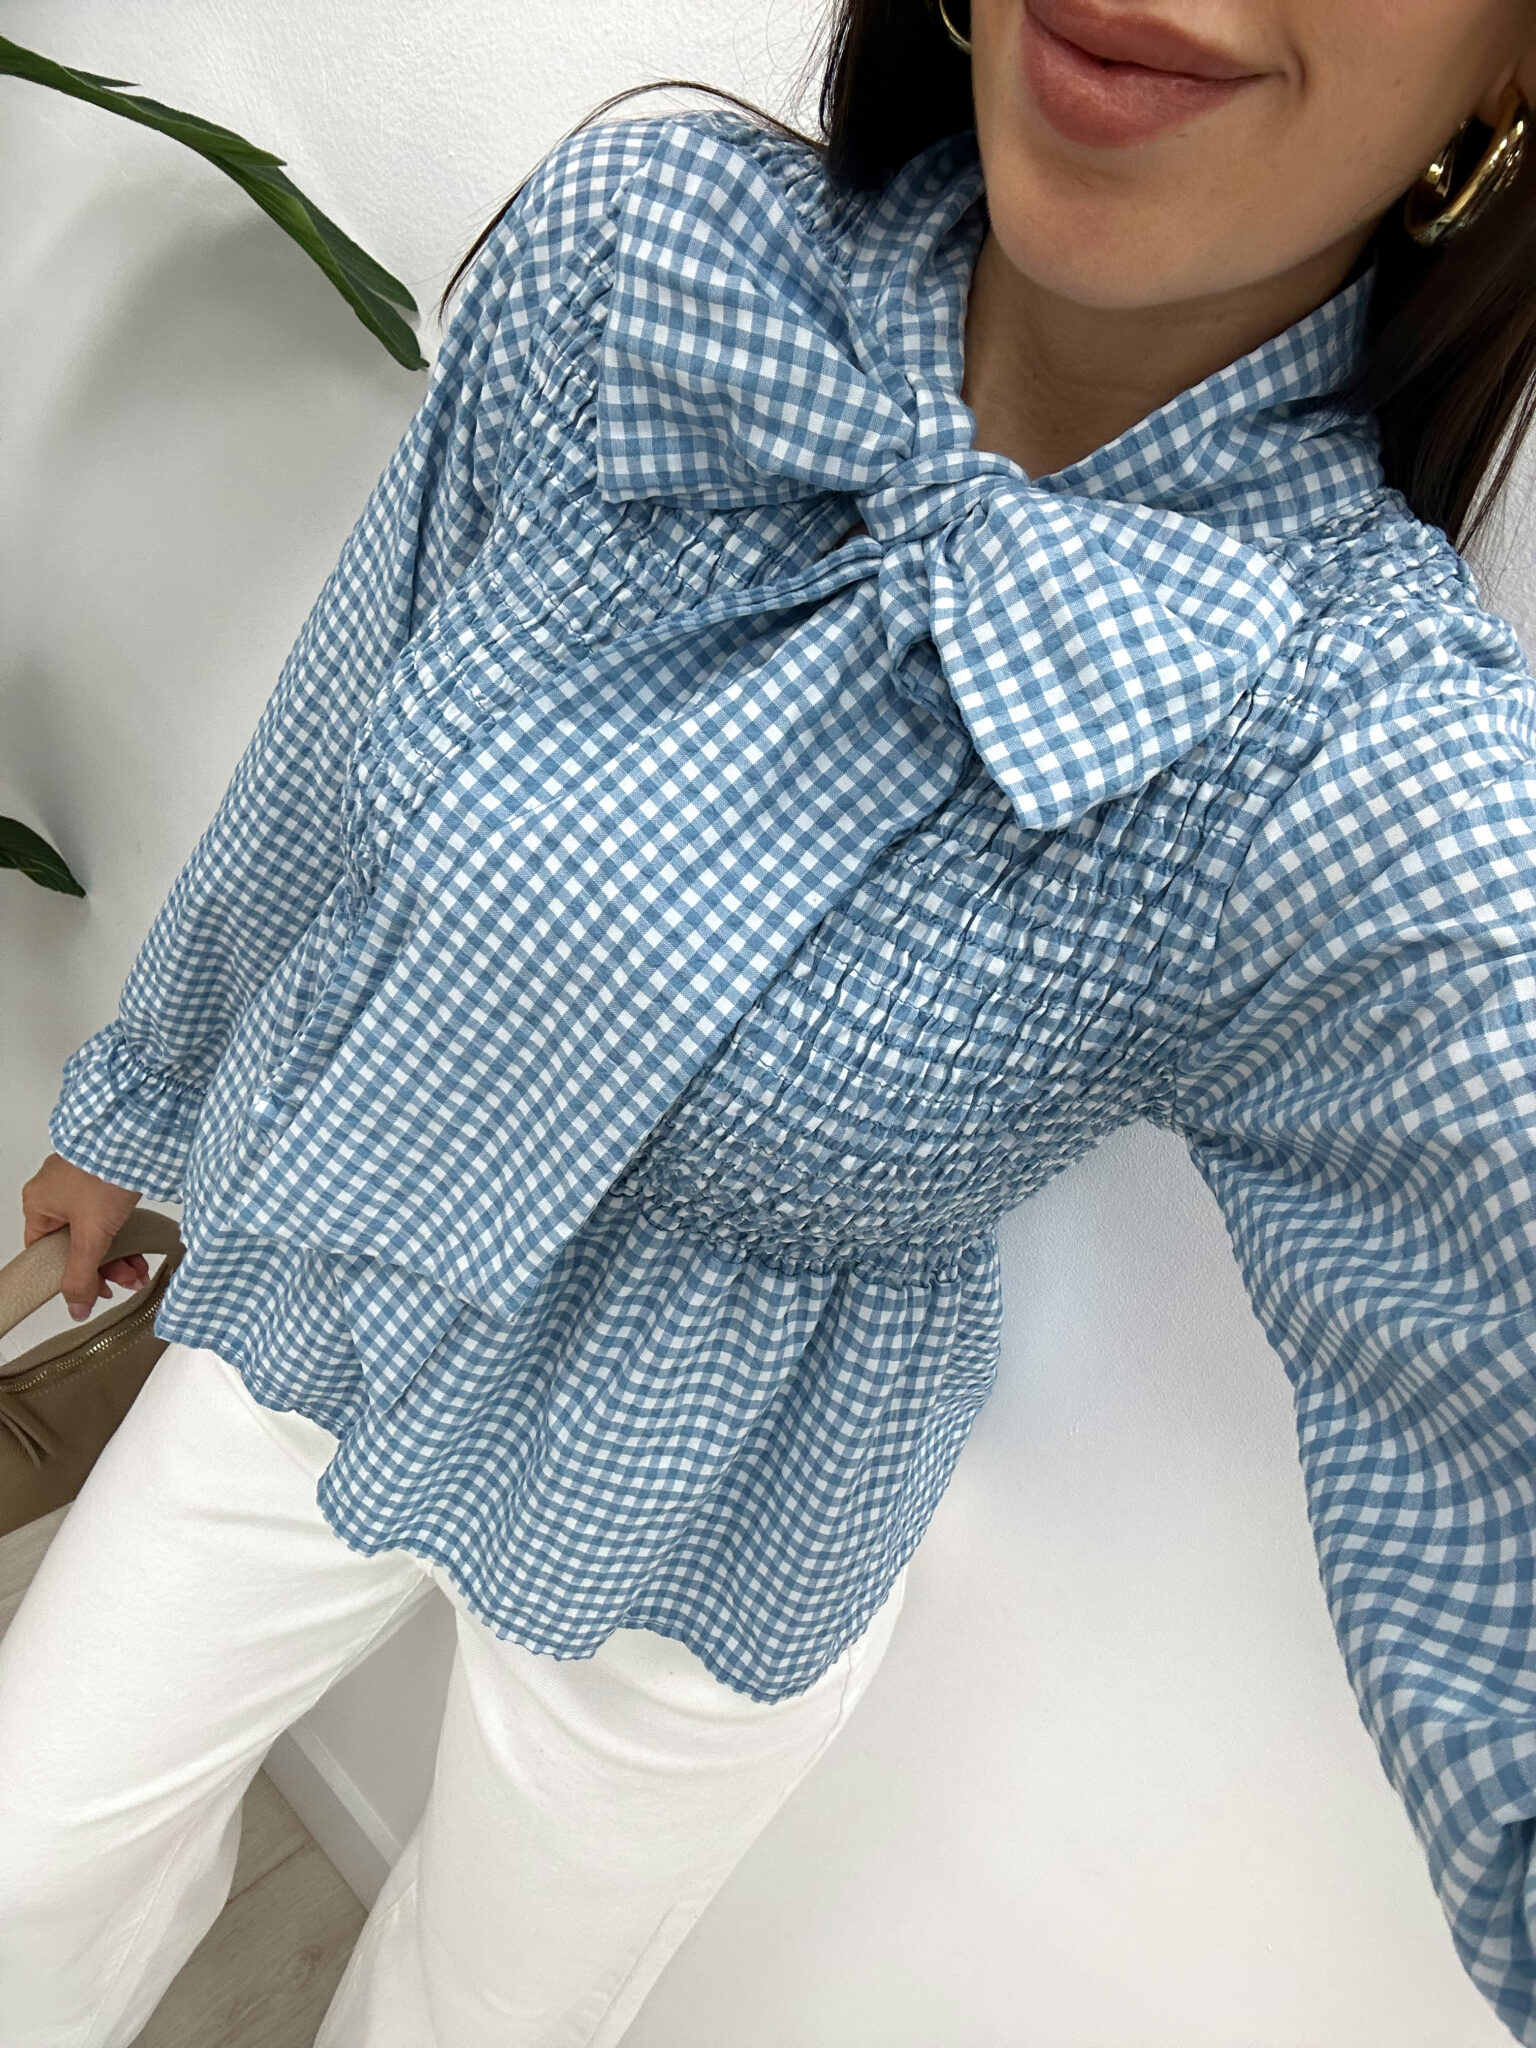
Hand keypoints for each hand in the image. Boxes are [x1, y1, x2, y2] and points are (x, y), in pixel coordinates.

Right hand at [21, 1154, 148, 1320]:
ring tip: (139, 1272)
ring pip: (94, 1231)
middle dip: (104, 1267)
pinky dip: (124, 1234)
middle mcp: (55, 1193)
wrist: (137, 1137)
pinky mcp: (105, 1178)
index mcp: (38, 1204)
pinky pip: (108, 1215)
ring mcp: (80, 1184)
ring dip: (118, 1255)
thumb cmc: (104, 1174)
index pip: (45, 1252)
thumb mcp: (91, 1235)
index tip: (93, 1291)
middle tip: (126, 1281)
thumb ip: (82, 1275)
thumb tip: (76, 1308)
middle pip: (75, 1245)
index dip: (69, 1276)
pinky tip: (141, 1252)